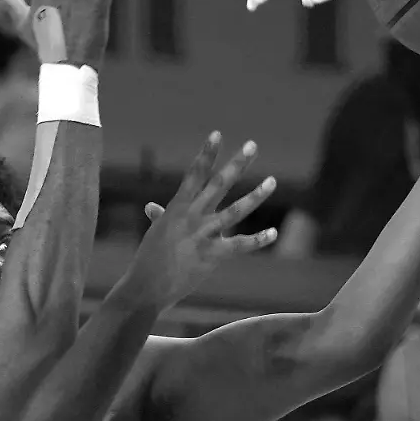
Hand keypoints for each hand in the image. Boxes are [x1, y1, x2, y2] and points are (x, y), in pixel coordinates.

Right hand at [124, 132, 277, 309]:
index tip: (217, 134)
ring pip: (234, 211)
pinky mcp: (211, 255)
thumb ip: (160, 217)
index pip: (194, 174)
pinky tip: (274, 232)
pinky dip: (258, 239)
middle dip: (236, 164)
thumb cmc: (150, 259)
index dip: (206, 153)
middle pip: (218, 184)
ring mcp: (201, 235)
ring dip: (255, 196)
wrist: (146, 286)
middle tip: (252, 145)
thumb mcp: (156, 233)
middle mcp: (190, 216)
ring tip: (272, 181)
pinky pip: (239, 245)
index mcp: (177, 207)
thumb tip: (151, 206)